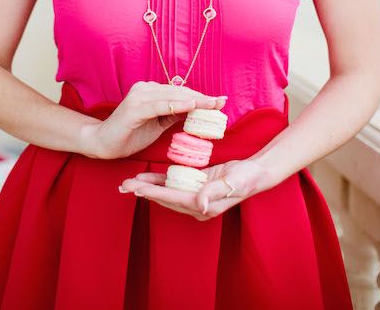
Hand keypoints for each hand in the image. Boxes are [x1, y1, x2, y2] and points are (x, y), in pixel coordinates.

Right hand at [90, 81, 227, 159]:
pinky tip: (190, 105)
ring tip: (212, 104)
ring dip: (194, 100)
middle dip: (202, 98)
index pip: (181, 92)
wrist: (103, 143)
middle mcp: (146, 89)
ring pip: (172, 96)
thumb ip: (174, 115)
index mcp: (151, 91)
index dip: (201, 97)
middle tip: (222, 102)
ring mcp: (139, 96)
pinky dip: (176, 105)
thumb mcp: (158, 124)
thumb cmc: (130, 134)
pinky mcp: (134, 108)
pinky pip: (159, 105)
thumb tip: (196, 111)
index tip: (220, 101)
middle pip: (179, 92)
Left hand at [119, 158, 272, 220]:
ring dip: (148, 188)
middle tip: (123, 185)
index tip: (135, 188)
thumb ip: (215, 192)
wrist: (256, 173)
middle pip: (165, 198)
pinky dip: (159, 183)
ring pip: (166, 193)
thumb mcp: (233, 182)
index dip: (153, 193)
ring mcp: (196, 198)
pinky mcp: (196, 188)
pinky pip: (174, 186)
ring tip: (129, 183)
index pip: (173, 198)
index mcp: (204, 206)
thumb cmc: (247, 177)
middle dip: (144, 192)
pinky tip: (147, 179)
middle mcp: (197, 205)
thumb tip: (200, 204)